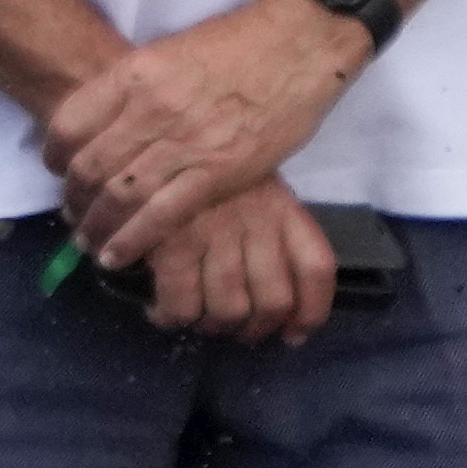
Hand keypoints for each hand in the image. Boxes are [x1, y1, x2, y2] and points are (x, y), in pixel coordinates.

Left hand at [37, 0, 365, 269]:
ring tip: (88, 241)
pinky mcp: (216, 172)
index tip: (56, 170)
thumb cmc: (239, 43)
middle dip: (72, 198)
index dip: (53, 155)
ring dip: (95, 226)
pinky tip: (116, 256)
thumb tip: (111, 121)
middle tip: (72, 213)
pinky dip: (132, 240)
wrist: (298, 42)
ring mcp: (182, 142)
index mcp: (133, 75)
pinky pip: (160, 216)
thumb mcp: (170, 52)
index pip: (69, 123)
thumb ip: (137, 88)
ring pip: (117, 196)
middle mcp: (150, 109)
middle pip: (87, 167)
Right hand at [124, 172, 339, 342]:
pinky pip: (182, 305)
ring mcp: (217, 235)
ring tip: (198, 319)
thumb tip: (278, 298)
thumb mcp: (249, 179)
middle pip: (274, 302)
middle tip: (235, 328)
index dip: (310, 312)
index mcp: (282, 206)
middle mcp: (258, 223)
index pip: (315, 269)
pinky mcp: (174, 245)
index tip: (293, 334)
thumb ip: (268, 225)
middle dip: (254, 329)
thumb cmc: (201, 160)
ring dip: (213, 326)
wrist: (151, 134)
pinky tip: (161, 311)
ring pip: (230, 310)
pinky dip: (172, 318)